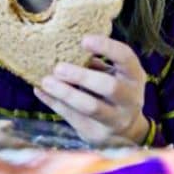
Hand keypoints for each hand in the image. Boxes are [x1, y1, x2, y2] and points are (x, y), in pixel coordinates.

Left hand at [34, 35, 148, 146]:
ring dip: (66, 93)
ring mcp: (115, 119)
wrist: (125, 131)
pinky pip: (73, 117)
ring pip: (90, 107)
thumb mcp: (113, 75)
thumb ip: (94, 63)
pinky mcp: (96, 133)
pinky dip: (54, 102)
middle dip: (82, 76)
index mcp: (134, 76)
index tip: (84, 40)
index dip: (106, 47)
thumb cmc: (114, 91)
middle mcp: (129, 98)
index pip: (125, 58)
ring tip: (46, 81)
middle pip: (109, 87)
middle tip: (58, 67)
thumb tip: (63, 48)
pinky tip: (40, 90)